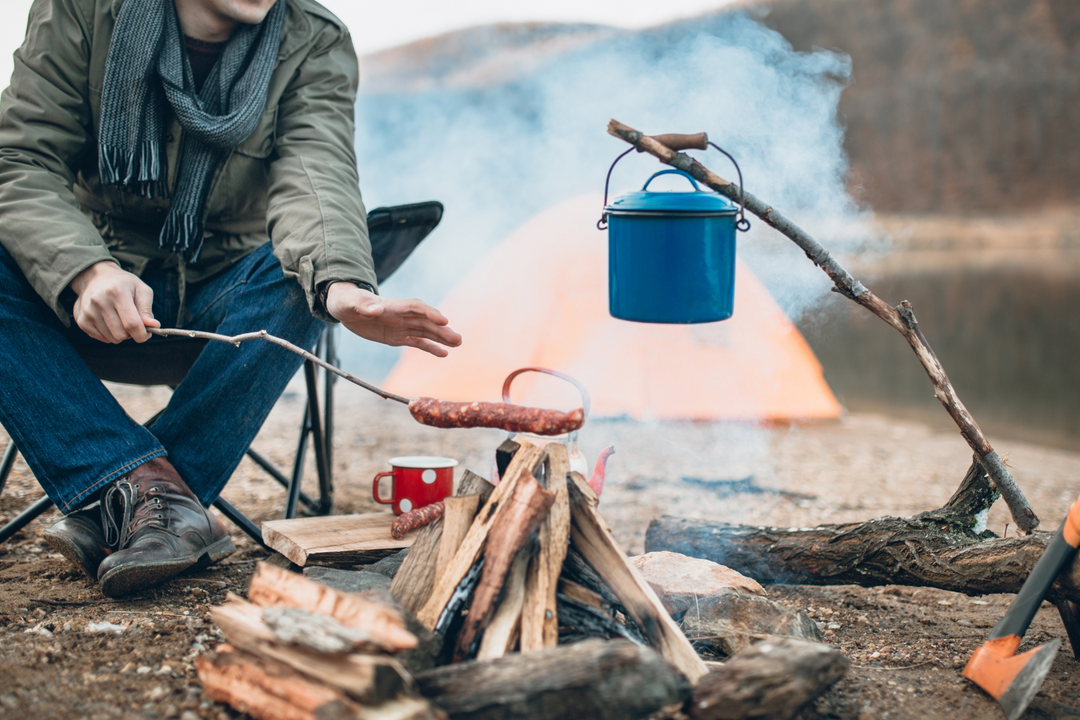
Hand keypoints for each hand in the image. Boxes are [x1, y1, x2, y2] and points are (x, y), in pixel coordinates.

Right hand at [69, 261, 159, 343]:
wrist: (95, 277)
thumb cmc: (124, 284)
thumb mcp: (141, 290)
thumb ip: (147, 309)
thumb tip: (153, 326)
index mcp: (117, 292)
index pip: (132, 324)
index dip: (142, 334)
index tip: (147, 334)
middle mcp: (99, 301)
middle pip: (121, 334)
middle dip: (131, 333)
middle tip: (132, 322)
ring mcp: (88, 311)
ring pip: (111, 338)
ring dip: (120, 334)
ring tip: (120, 319)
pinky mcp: (81, 320)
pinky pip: (101, 338)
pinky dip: (109, 334)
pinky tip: (109, 321)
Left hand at [325, 282, 461, 356]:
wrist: (344, 307)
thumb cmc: (346, 302)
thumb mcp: (350, 304)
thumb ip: (363, 306)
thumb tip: (376, 310)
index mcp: (391, 306)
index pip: (415, 308)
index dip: (430, 313)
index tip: (444, 321)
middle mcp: (400, 315)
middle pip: (425, 321)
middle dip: (442, 330)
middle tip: (459, 339)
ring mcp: (400, 325)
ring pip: (425, 332)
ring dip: (441, 338)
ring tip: (458, 344)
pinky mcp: (397, 336)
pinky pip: (416, 342)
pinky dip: (430, 347)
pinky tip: (444, 354)